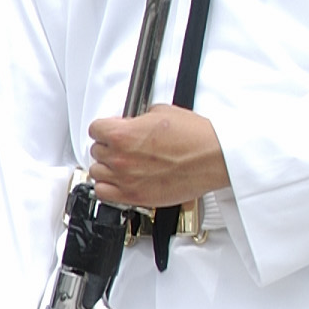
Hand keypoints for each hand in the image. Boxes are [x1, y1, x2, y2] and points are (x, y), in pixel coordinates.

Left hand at [86, 105, 227, 209]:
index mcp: (123, 135)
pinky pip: (104, 193)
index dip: (105, 128)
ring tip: (121, 163)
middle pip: (97, 150)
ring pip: (97, 172)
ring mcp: (125, 179)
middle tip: (123, 146)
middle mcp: (120, 158)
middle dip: (109, 146)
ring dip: (107, 167)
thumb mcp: (163, 112)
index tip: (111, 130)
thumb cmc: (195, 138)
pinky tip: (118, 180)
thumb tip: (134, 121)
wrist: (213, 158)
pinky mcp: (134, 196)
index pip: (95, 129)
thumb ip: (139, 118)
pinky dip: (108, 186)